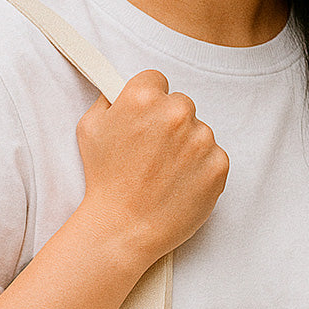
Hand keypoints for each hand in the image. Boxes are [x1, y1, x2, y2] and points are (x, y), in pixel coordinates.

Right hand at [75, 70, 228, 264]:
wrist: (123, 228)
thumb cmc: (104, 181)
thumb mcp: (90, 128)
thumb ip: (109, 100)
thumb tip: (121, 90)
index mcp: (143, 97)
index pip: (157, 80)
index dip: (148, 101)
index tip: (144, 119)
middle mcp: (176, 113)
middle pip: (180, 104)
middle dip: (169, 122)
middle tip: (152, 151)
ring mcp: (201, 139)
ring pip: (198, 131)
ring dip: (186, 146)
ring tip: (163, 172)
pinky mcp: (218, 164)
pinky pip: (213, 156)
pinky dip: (201, 168)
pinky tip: (179, 183)